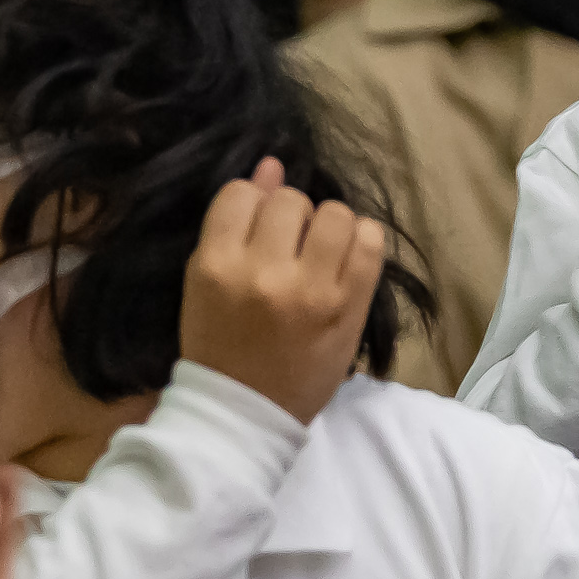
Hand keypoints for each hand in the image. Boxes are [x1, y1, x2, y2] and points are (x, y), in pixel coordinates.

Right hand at [179, 157, 387, 422]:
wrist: (245, 412)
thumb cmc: (220, 345)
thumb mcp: (207, 283)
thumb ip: (235, 223)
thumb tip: (271, 166)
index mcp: (214, 266)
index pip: (241, 193)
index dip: (254, 205)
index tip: (259, 231)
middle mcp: (262, 272)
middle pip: (291, 199)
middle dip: (293, 216)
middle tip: (290, 249)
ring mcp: (310, 289)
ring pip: (335, 212)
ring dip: (330, 226)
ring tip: (320, 254)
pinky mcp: (349, 306)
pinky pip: (371, 242)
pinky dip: (363, 240)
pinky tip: (347, 260)